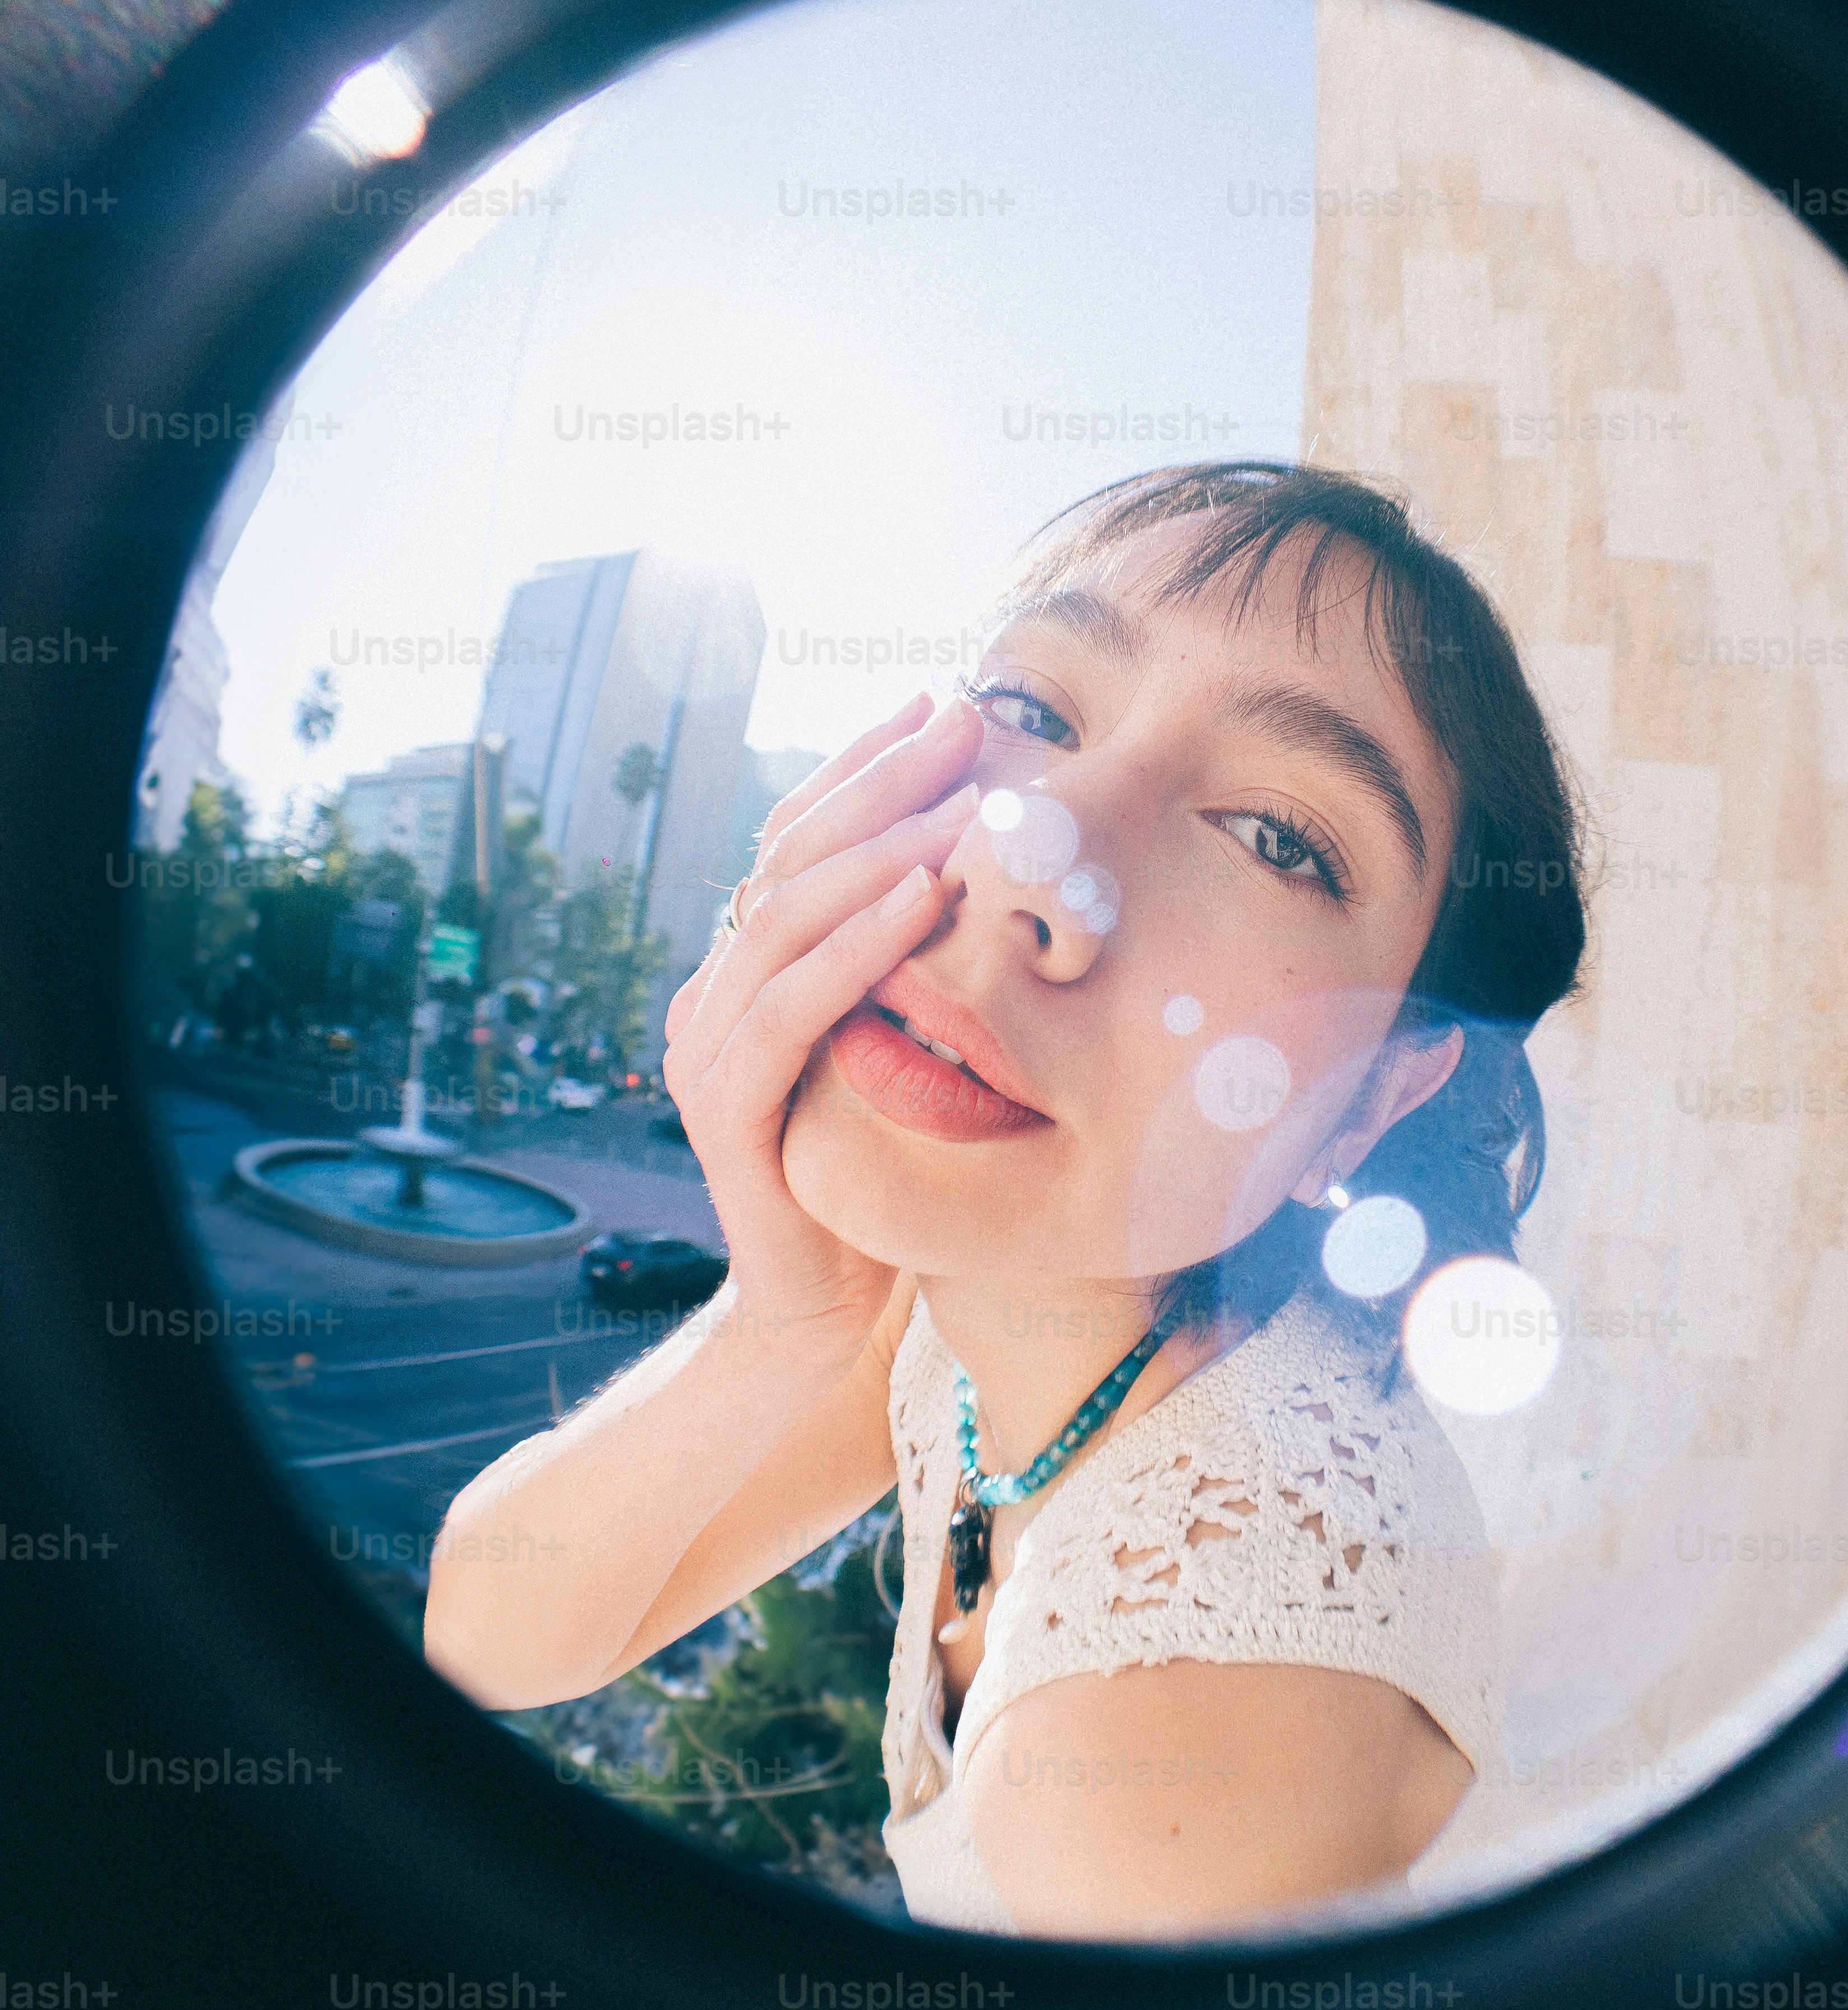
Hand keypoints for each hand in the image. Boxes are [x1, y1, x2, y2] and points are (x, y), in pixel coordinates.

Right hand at [662, 689, 982, 1362]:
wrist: (830, 1306)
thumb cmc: (885, 1173)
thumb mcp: (902, 1042)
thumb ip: (907, 964)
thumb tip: (981, 855)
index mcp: (745, 970)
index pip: (793, 838)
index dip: (859, 767)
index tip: (931, 703)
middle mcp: (711, 995)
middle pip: (785, 858)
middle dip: (877, 783)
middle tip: (957, 722)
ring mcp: (703, 1050)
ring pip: (783, 920)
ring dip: (878, 852)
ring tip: (958, 803)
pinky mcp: (721, 1112)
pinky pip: (790, 1011)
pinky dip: (856, 949)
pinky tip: (923, 903)